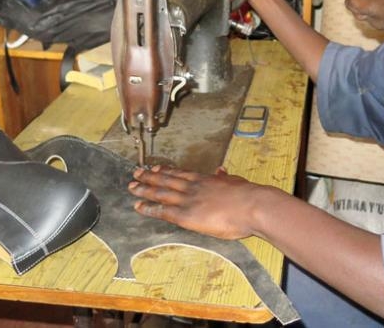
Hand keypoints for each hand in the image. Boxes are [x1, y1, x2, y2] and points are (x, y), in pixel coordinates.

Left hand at [128, 165, 263, 239]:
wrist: (251, 206)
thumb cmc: (248, 196)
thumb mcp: (235, 182)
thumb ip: (225, 178)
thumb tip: (221, 171)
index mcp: (205, 179)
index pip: (180, 174)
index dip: (165, 171)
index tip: (155, 168)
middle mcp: (193, 187)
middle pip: (166, 180)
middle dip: (149, 177)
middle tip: (136, 173)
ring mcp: (188, 200)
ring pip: (160, 193)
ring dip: (144, 189)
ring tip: (132, 187)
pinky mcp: (186, 215)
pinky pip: (163, 211)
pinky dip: (150, 208)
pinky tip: (139, 206)